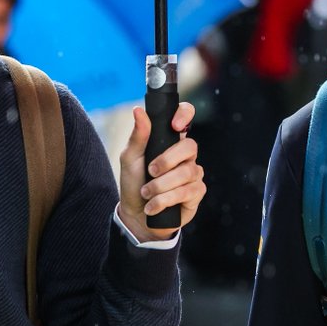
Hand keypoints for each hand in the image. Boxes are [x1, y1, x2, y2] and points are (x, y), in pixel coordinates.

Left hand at [117, 101, 204, 242]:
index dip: (185, 115)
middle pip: (190, 146)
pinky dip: (165, 200)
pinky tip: (154, 206)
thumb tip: (138, 110)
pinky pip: (187, 192)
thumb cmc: (134, 183)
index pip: (186, 117)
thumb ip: (138, 136)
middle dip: (167, 161)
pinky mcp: (196, 193)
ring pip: (186, 172)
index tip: (174, 126)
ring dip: (161, 185)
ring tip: (146, 193)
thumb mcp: (130, 158)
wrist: (136, 215)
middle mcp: (185, 155)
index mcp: (170, 140)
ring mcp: (193, 173)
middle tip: (151, 171)